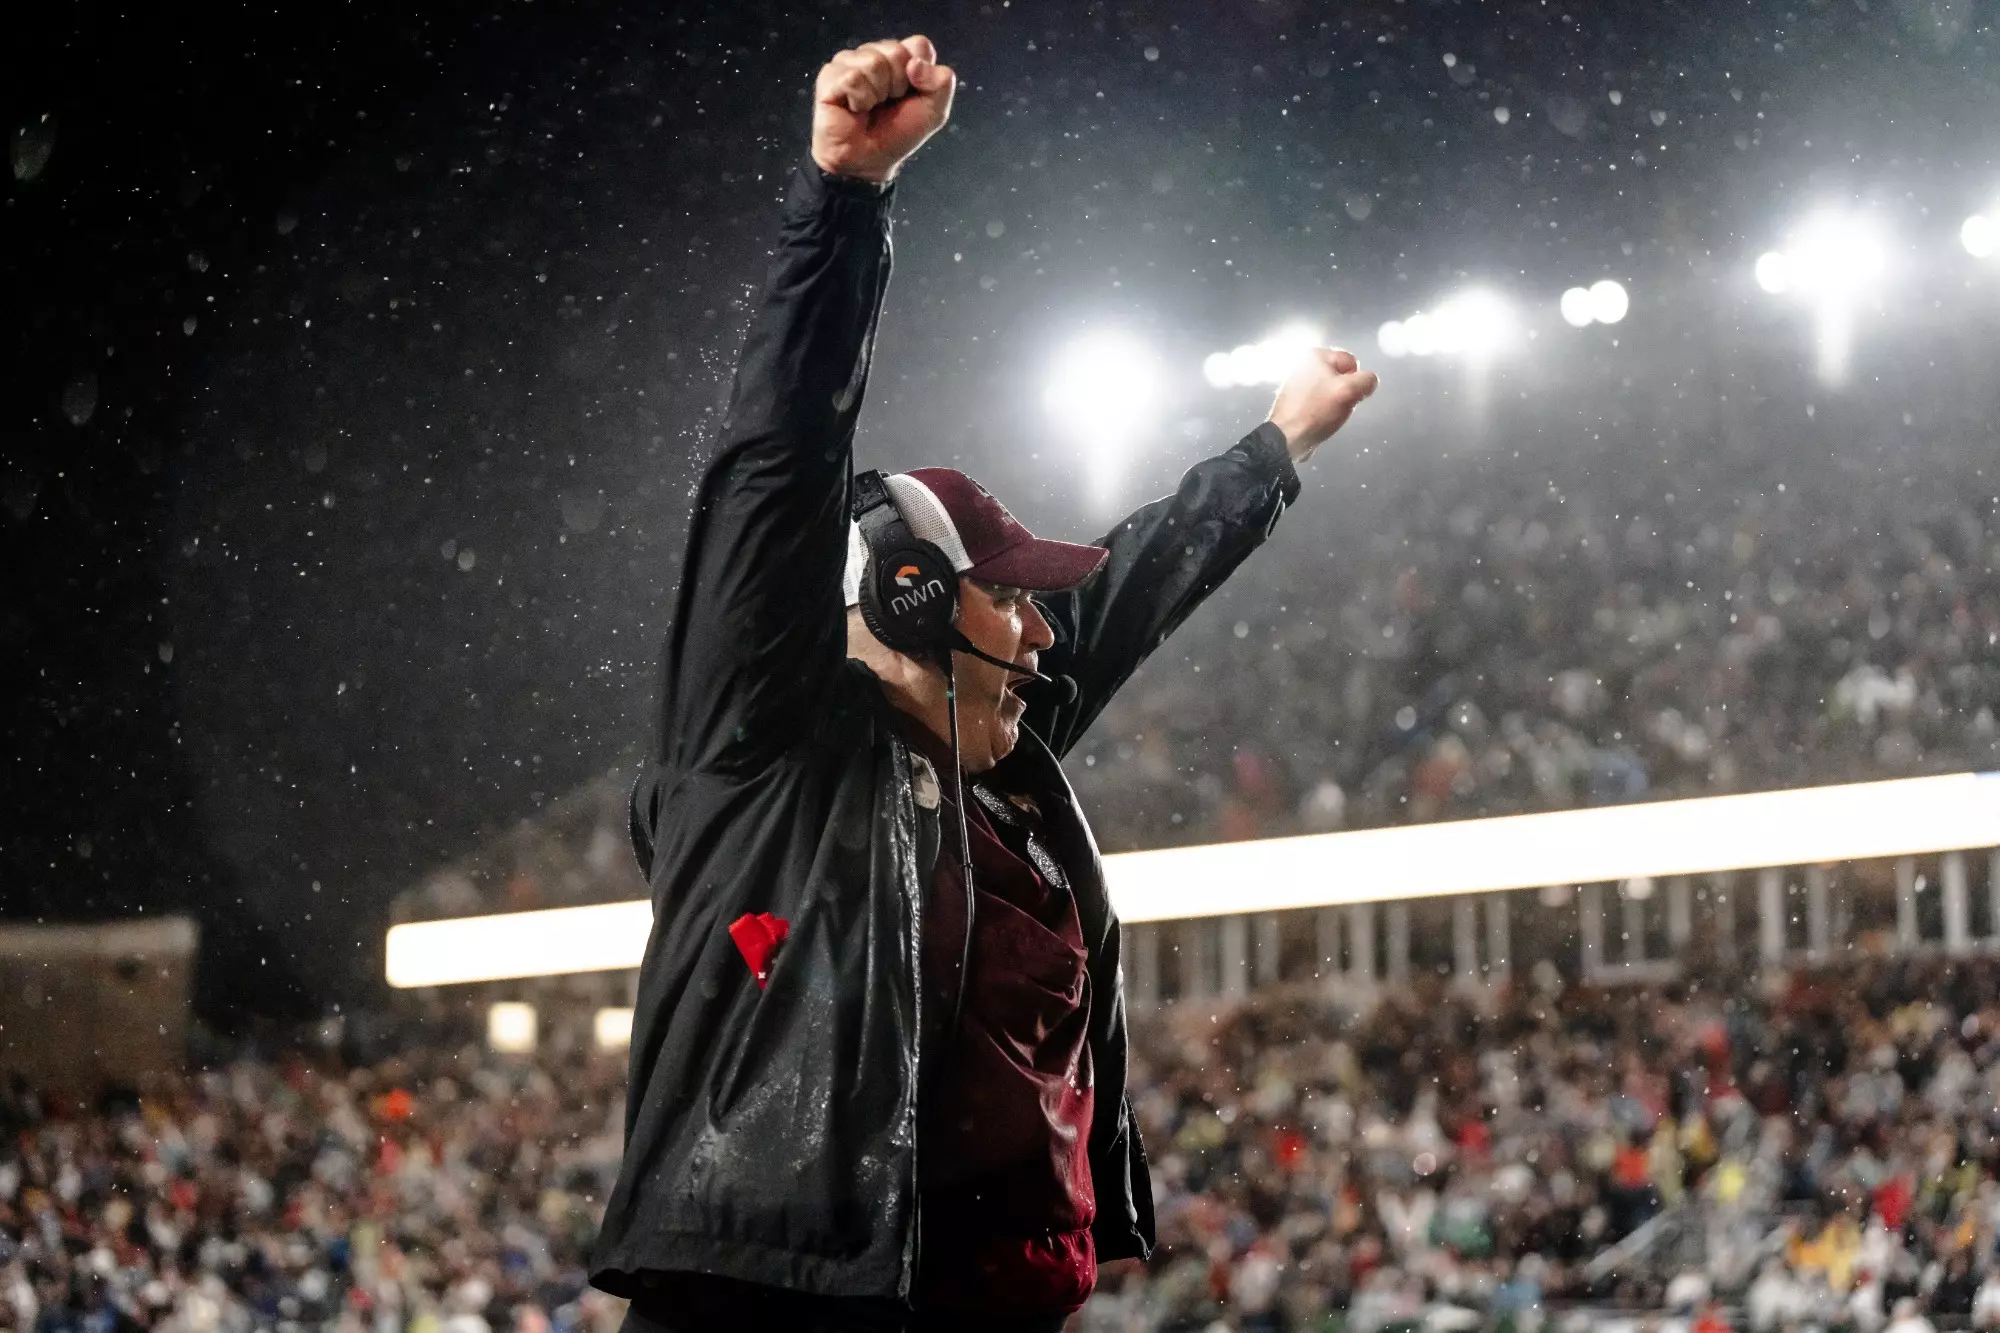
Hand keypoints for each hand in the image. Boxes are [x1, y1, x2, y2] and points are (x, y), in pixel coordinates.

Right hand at [811, 36, 956, 183]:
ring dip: (877, 94)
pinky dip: (859, 101)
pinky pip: (853, 78)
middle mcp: (874, 54)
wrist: (869, 161)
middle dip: (898, 86)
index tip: (910, 96)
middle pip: (897, 52)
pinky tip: (854, 108)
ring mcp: (850, 62)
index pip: (919, 45)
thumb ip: (942, 82)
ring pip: (874, 62)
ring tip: (870, 107)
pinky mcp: (830, 75)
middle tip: (887, 104)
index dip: (921, 75)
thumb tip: (916, 64)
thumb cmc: (896, 134)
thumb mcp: (934, 111)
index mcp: (901, 58)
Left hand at [1266, 347, 1379, 463]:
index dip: (1356, 380)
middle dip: (1345, 392)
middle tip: (1338, 406)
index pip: (1352, 362)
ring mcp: (1298, 383)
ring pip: (1333, 391)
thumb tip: (1370, 381)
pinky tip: (1320, 420)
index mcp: (1314, 355)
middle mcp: (1304, 364)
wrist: (1288, 438)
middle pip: (1342, 377)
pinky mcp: (1295, 401)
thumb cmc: (1318, 410)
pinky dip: (1324, 410)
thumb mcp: (1349, 390)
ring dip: (1336, 403)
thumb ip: (1366, 380)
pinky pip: (1320, 402)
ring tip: (1328, 415)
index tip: (1348, 395)